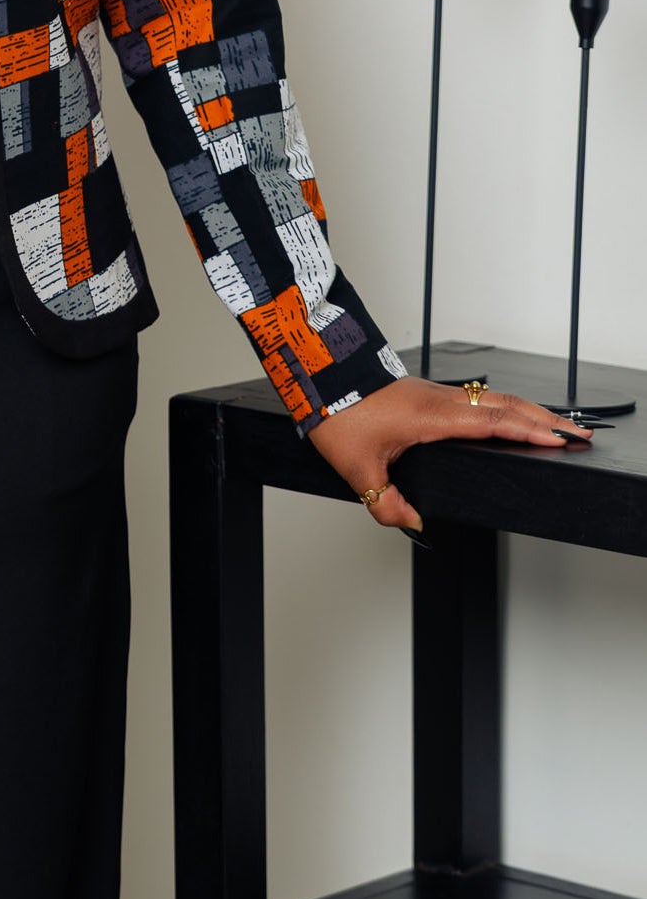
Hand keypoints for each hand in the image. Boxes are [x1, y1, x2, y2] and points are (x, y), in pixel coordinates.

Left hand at [308, 377, 592, 533]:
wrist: (321, 375)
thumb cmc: (339, 414)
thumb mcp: (358, 468)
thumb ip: (386, 501)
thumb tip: (411, 522)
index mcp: (433, 418)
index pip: (494, 423)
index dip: (529, 432)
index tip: (560, 441)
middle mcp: (441, 401)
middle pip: (507, 407)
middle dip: (545, 421)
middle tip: (577, 435)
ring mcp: (437, 394)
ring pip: (495, 399)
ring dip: (529, 411)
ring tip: (555, 427)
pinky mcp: (429, 394)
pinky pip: (479, 399)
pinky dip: (506, 407)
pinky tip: (510, 418)